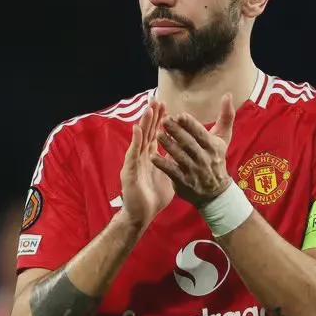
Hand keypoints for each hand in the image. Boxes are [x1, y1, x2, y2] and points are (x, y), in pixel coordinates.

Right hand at [119, 100, 174, 229]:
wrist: (142, 215)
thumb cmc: (153, 198)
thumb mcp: (168, 178)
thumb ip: (174, 165)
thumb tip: (185, 157)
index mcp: (151, 157)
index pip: (156, 134)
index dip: (160, 121)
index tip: (166, 106)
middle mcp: (142, 157)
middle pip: (148, 132)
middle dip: (152, 116)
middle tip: (157, 100)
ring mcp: (135, 163)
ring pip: (140, 139)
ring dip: (144, 123)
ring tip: (148, 109)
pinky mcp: (130, 171)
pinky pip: (133, 154)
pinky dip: (136, 141)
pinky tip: (138, 129)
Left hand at [151, 93, 235, 206]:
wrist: (216, 192)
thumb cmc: (217, 158)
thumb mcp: (223, 138)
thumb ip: (226, 116)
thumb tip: (228, 95)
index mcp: (213, 146)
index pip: (201, 134)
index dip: (190, 125)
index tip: (180, 115)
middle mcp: (204, 159)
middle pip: (189, 144)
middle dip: (176, 132)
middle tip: (163, 120)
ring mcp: (194, 171)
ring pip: (179, 157)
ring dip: (168, 145)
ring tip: (157, 134)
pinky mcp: (184, 182)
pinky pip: (172, 172)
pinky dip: (162, 164)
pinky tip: (152, 156)